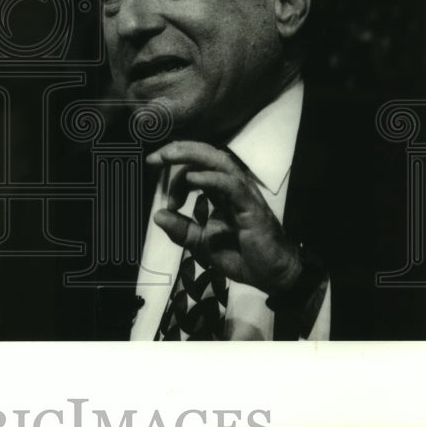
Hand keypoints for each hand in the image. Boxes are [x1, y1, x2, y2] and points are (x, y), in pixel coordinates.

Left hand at [149, 141, 302, 295]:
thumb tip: (157, 215)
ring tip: (168, 156)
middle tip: (155, 157)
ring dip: (192, 155)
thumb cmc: (241, 255)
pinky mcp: (252, 208)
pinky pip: (232, 186)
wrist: (272, 276)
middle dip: (180, 150)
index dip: (175, 169)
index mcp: (221, 191)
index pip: (197, 166)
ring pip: (220, 162)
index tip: (154, 173)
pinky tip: (193, 178)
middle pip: (207, 155)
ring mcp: (244, 194)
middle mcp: (233, 186)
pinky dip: (211, 178)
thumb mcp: (202, 243)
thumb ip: (181, 230)